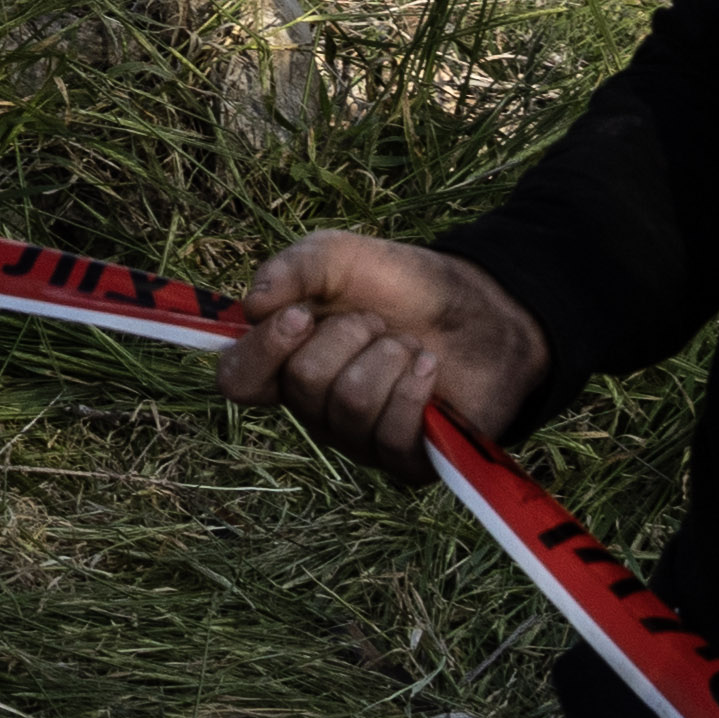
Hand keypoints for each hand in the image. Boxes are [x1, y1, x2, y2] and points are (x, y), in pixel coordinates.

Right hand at [216, 232, 543, 475]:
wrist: (480, 307)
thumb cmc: (402, 286)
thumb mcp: (340, 257)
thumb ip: (291, 269)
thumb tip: (251, 307)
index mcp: (285, 361)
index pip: (238, 380)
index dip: (263, 352)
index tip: (301, 315)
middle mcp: (314, 408)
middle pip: (303, 382)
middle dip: (348, 335)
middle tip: (377, 320)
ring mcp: (358, 439)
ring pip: (350, 403)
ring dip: (387, 356)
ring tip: (409, 343)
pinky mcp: (404, 461)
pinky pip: (391, 434)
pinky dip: (414, 386)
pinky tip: (428, 367)